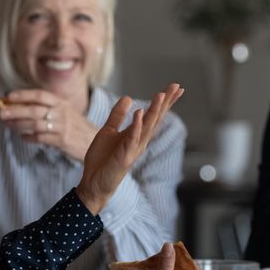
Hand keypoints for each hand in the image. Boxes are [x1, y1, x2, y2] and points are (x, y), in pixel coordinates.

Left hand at [0, 89, 96, 160]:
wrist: (93, 140)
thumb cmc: (76, 126)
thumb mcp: (66, 111)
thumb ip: (48, 107)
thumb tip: (22, 104)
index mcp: (62, 103)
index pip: (41, 95)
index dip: (24, 94)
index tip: (9, 96)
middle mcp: (62, 113)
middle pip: (35, 110)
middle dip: (16, 111)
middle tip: (2, 113)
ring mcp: (63, 127)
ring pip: (36, 124)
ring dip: (19, 125)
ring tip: (8, 125)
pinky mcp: (62, 141)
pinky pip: (41, 138)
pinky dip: (29, 137)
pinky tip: (23, 137)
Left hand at [76, 83, 182, 213]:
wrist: (93, 182)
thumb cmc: (102, 160)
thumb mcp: (108, 131)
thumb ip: (118, 115)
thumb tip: (128, 97)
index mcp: (136, 134)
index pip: (154, 115)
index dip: (165, 102)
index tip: (176, 88)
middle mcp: (139, 141)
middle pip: (156, 118)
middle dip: (166, 102)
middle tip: (176, 87)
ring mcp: (133, 149)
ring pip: (147, 127)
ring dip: (154, 111)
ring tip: (161, 95)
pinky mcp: (124, 157)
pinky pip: (132, 138)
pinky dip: (136, 126)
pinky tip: (139, 113)